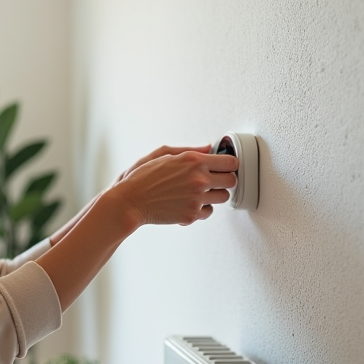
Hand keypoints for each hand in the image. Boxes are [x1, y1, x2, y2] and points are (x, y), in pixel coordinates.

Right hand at [108, 147, 238, 226]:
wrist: (131, 201)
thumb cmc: (143, 177)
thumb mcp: (163, 154)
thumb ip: (190, 150)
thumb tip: (208, 148)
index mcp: (194, 161)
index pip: (230, 162)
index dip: (229, 164)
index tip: (225, 166)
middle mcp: (199, 179)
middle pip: (232, 181)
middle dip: (225, 179)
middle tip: (215, 180)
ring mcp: (197, 199)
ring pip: (223, 197)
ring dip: (215, 195)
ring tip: (200, 192)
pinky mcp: (192, 215)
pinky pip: (209, 212)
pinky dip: (202, 209)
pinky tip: (189, 203)